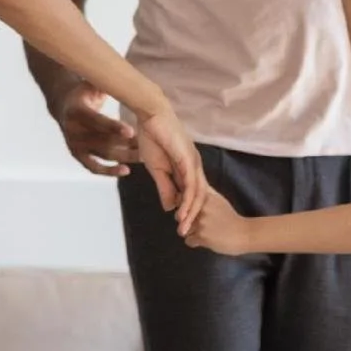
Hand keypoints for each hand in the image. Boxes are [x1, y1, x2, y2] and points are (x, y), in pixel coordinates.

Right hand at [49, 81, 138, 177]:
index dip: (113, 127)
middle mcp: (72, 130)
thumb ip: (104, 83)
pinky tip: (126, 170)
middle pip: (101, 141)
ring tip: (142, 157)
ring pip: (101, 155)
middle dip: (124, 145)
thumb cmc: (84, 92)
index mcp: (76, 111)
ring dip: (122, 157)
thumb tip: (124, 75)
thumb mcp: (91, 84)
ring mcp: (74, 144)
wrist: (63, 103)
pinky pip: (93, 167)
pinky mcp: (77, 154)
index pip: (96, 121)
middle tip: (145, 146)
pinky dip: (108, 171)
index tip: (131, 132)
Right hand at [136, 108, 206, 235]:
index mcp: (188, 168)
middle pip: (199, 197)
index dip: (188, 211)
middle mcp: (195, 167)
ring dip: (191, 212)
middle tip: (185, 234)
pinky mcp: (188, 160)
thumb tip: (169, 207)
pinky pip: (191, 184)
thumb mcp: (157, 169)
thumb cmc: (153, 138)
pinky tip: (182, 212)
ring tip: (184, 228)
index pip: (192, 194)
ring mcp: (193, 163)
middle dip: (193, 216)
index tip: (181, 226)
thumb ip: (165, 187)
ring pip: (197, 193)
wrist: (151, 116)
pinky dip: (188, 200)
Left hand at [183, 187, 254, 254]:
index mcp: (205, 196)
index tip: (189, 209)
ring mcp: (201, 222)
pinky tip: (207, 240)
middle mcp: (202, 207)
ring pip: (182, 229)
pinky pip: (188, 240)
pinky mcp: (202, 236)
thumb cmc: (231, 217)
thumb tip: (194, 182)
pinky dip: (196, 242)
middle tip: (202, 223)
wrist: (245, 233)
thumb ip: (205, 192)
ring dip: (191, 232)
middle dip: (186, 220)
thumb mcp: (219, 200)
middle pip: (179, 215)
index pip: (181, 198)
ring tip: (206, 232)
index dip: (182, 205)